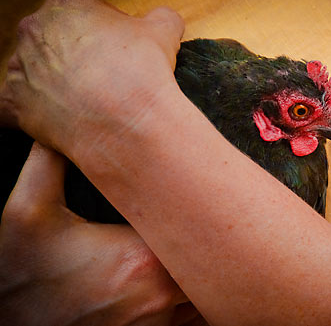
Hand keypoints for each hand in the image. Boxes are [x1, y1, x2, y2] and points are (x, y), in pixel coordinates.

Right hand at [0, 142, 199, 325]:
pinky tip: (186, 279)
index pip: (195, 225)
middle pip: (211, 260)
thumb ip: (47, 163)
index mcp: (141, 258)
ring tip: (201, 244)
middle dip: (211, 237)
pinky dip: (196, 299)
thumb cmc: (23, 273)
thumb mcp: (26, 211)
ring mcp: (159, 321)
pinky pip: (194, 317)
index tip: (199, 192)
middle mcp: (160, 294)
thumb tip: (59, 125)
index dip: (201, 207)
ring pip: (207, 292)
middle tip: (208, 215)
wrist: (12, 324)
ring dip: (207, 269)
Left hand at [1, 0, 183, 158]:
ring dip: (55, 81)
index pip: (83, 10)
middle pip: (55, 38)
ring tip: (88, 100)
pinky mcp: (14, 103)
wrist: (128, 123)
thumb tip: (164, 20)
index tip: (119, 49)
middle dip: (77, 54)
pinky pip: (15, 106)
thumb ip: (160, 17)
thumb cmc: (143, 72)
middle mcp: (34, 30)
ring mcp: (20, 67)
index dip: (105, 30)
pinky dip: (33, 111)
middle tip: (105, 75)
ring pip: (36, 70)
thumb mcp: (164, 31)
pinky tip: (58, 117)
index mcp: (66, 3)